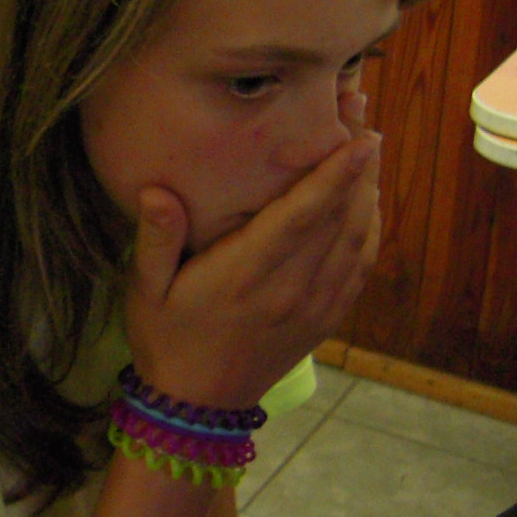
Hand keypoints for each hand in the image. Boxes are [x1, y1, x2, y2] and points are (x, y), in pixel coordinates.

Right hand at [125, 127, 380, 411]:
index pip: (303, 216)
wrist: (198, 406)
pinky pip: (360, 265)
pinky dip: (371, 226)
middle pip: (339, 214)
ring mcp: (314, 305)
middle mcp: (292, 288)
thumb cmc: (166, 339)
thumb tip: (156, 191)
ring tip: (370, 142)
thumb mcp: (145, 289)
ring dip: (370, 187)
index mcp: (248, 275)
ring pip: (358, 236)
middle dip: (357, 160)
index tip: (359, 134)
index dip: (335, 173)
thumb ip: (155, 238)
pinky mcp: (325, 318)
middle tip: (362, 110)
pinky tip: (369, 199)